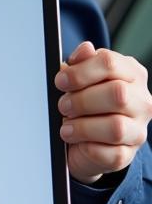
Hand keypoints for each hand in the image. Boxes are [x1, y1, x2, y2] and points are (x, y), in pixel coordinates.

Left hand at [56, 42, 151, 183]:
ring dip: (83, 126)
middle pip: (117, 94)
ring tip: (67, 126)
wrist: (82, 140)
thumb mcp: (77, 79)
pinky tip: (76, 140)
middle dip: (82, 100)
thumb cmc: (82, 102)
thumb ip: (80, 63)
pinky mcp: (128, 154)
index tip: (61, 81)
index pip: (109, 63)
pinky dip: (86, 146)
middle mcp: (142, 101)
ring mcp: (138, 129)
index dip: (80, 72)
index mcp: (131, 74)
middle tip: (63, 105)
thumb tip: (86, 48)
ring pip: (116, 127)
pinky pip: (110, 153)